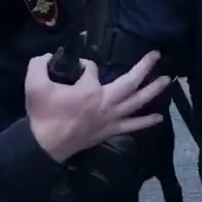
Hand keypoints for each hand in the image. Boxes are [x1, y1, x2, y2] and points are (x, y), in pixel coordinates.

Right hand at [24, 52, 169, 162]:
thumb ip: (40, 64)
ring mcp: (110, 118)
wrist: (44, 146)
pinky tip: (159, 118)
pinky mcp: (109, 131)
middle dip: (144, 67)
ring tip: (168, 81)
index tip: (75, 68)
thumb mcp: (34, 83)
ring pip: (136, 103)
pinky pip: (132, 126)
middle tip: (157, 55)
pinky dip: (146, 122)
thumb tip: (48, 56)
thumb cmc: (42, 115)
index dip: (85, 65)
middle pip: (130, 82)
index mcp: (89, 89)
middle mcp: (105, 103)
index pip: (93, 68)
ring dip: (153, 91)